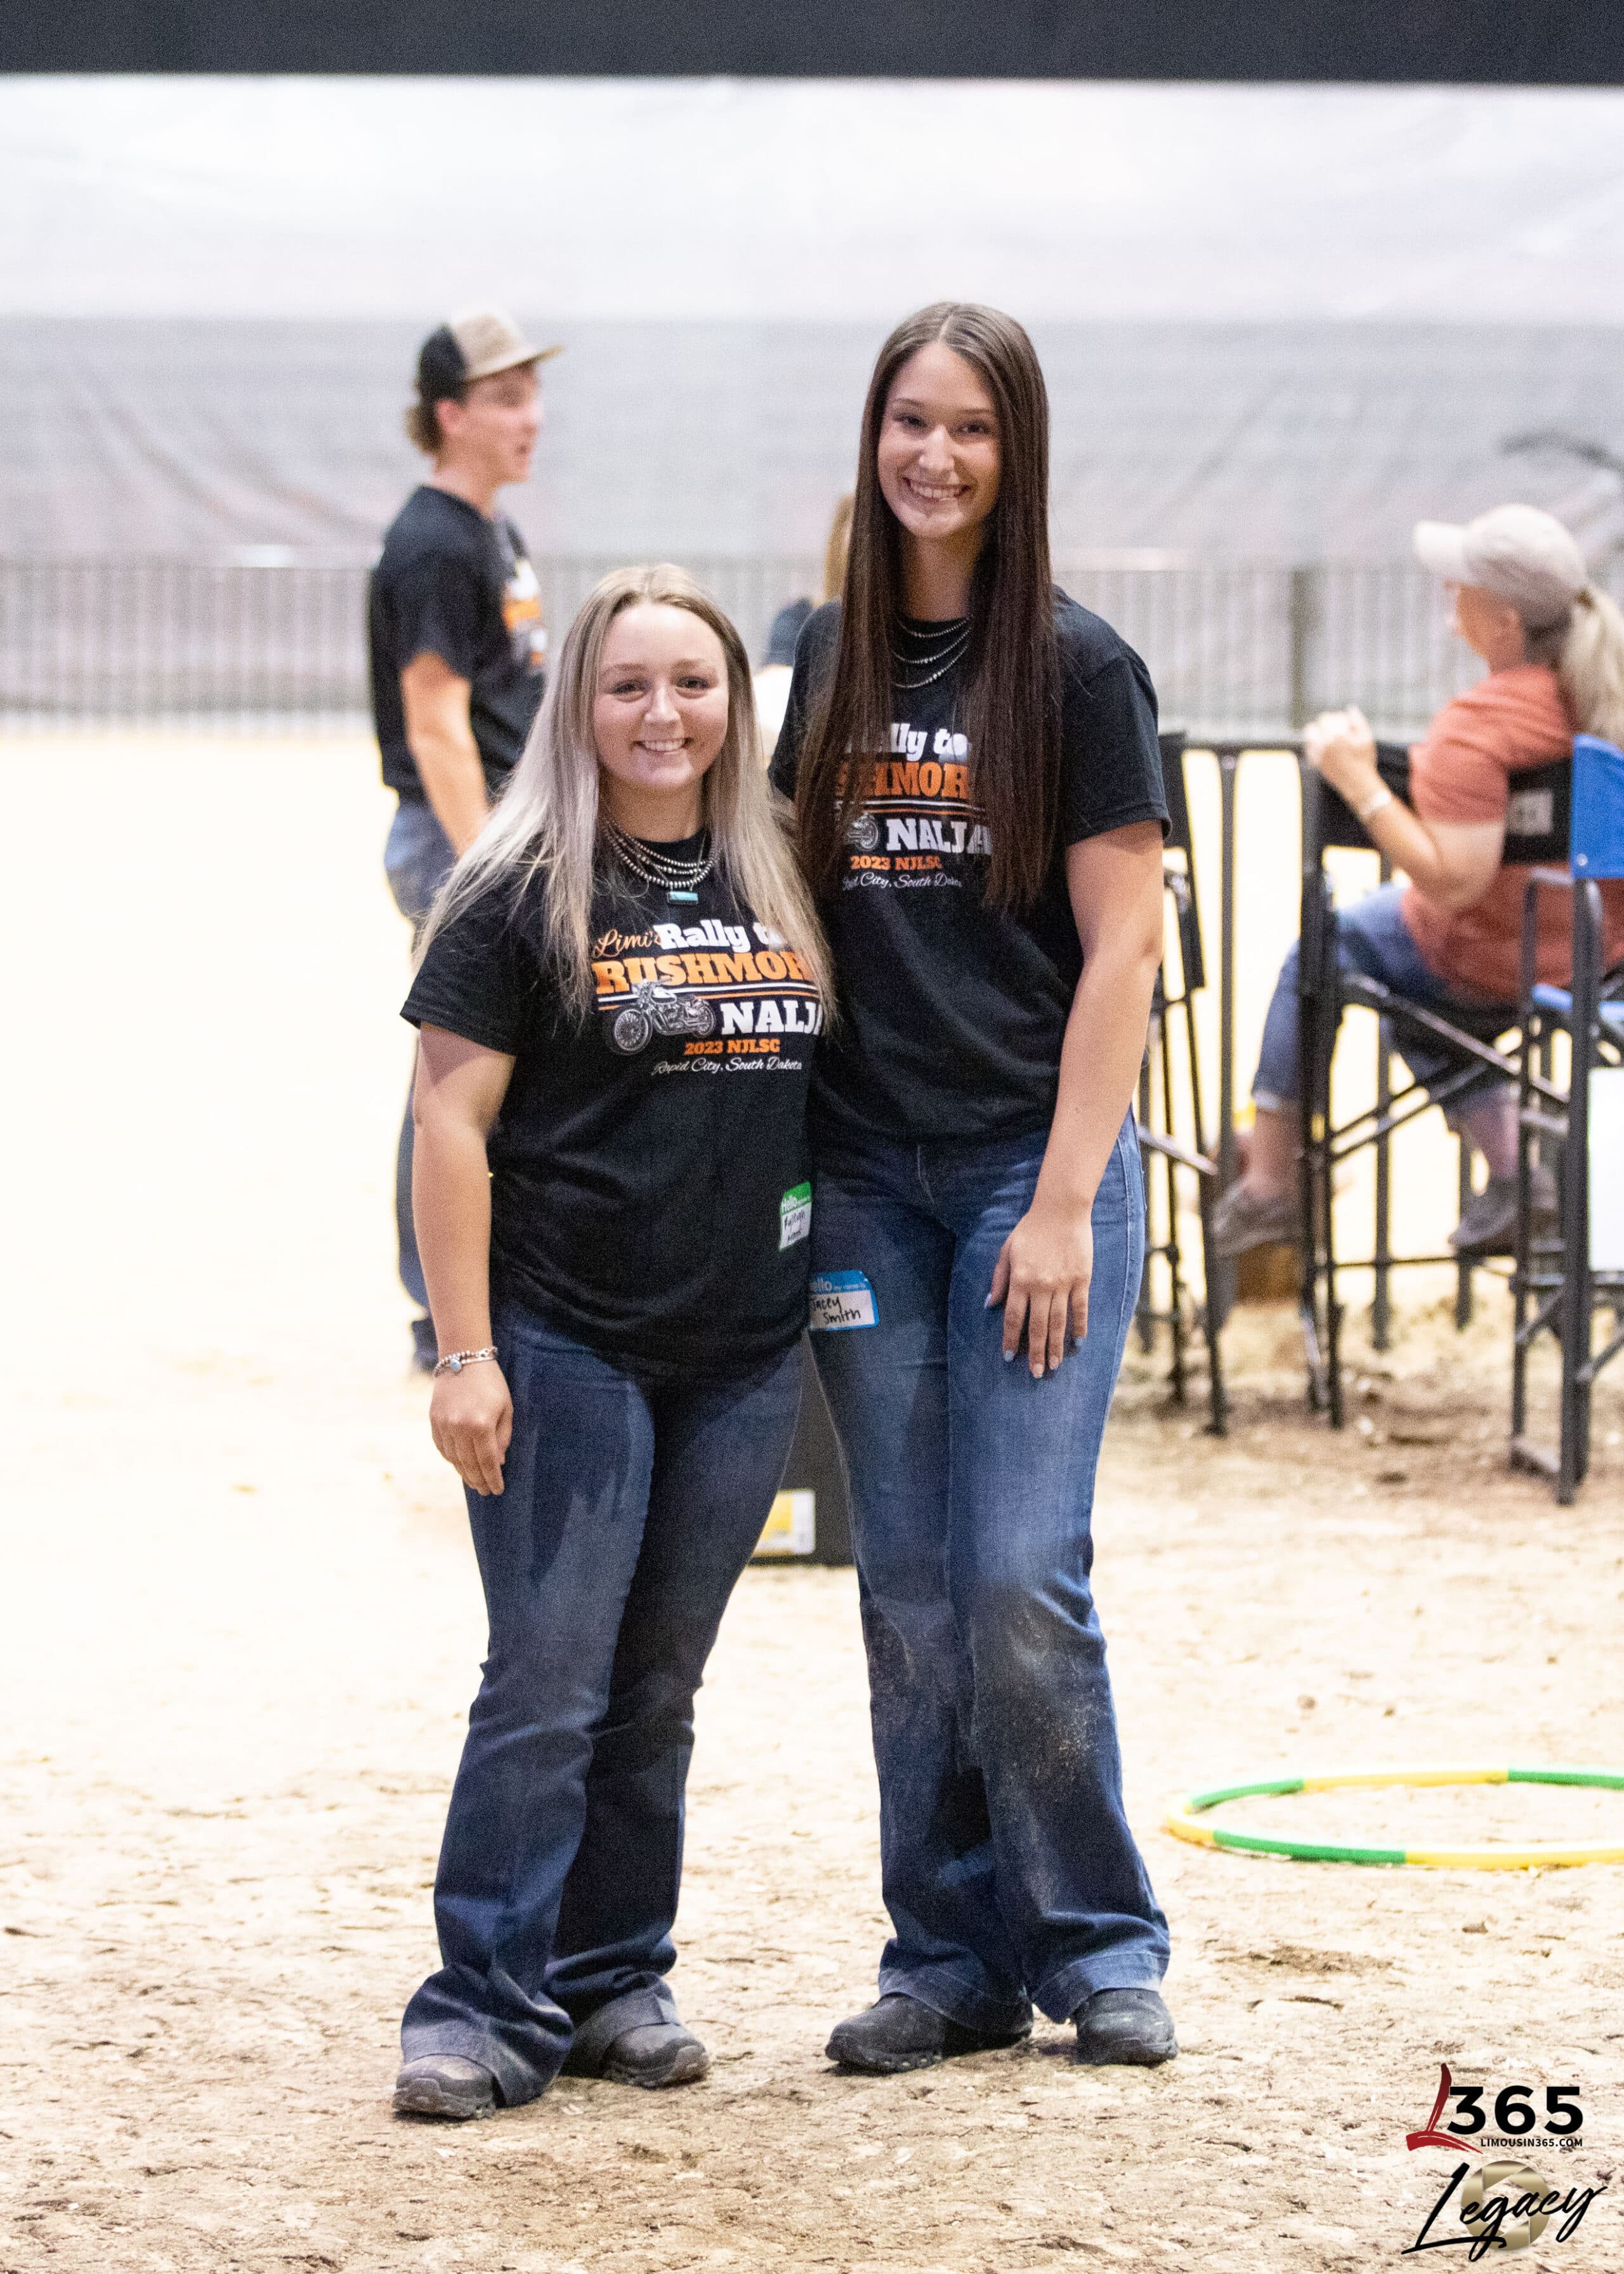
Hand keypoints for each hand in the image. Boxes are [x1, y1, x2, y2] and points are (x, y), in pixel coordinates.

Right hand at [429, 1362, 512, 1495]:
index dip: (493, 1479)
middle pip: (469, 1464)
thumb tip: (498, 1463)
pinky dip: (451, 1459)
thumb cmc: (491, 1383)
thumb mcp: (505, 1408)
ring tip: (474, 1482)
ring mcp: (444, 1425)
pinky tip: (459, 1465)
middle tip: (485, 1491)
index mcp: (481, 1425)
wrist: (463, 1359)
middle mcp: (460, 1428)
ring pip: (454, 1459)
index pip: (488, 1462)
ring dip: (464, 1473)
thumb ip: (502, 1437)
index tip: (497, 1491)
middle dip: (479, 1480)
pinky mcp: (434, 1420)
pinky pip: (442, 1447)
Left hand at [987, 1199, 1093, 1378]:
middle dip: (1036, 1352)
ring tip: (1055, 1365)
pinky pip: (1081, 1307)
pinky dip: (1080, 1325)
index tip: (1009, 1357)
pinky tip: (1079, 1342)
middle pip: (1037, 1326)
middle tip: (1037, 1373)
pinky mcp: (1081, 1279)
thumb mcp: (1006, 1251)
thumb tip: (989, 1305)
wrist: (1061, 1210)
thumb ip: (999, 1279)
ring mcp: (1063, 1283)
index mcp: (1020, 1280)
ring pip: (1059, 1322)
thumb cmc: (1030, 1230)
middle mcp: (1041, 1285)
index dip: (1011, 1339)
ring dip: (1057, 1346)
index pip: (1014, 1317)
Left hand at [1303, 705, 1378, 808]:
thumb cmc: (1364, 760)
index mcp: (1338, 735)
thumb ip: (1358, 721)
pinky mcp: (1315, 761)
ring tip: (1327, 735)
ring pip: (1310, 732)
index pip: (1329, 718)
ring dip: (1317, 731)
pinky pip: (1308, 746)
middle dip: (1328, 724)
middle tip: (1337, 730)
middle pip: (1319, 723)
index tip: (1345, 725)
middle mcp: (1326, 742)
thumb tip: (1349, 708)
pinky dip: (1313, 743)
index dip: (1337, 719)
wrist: (1357, 783)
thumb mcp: (1367, 738)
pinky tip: (1322, 745)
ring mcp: (1318, 752)